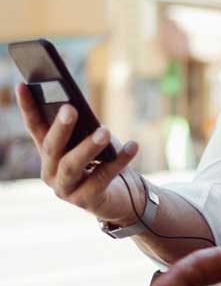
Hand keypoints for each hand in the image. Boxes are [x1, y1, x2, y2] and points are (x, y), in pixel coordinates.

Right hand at [14, 82, 141, 221]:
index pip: (36, 127)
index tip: (23, 84)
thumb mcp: (93, 139)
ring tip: (104, 131)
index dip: (28, 107)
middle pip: (52, 148)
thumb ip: (85, 126)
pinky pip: (102, 178)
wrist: (122, 196)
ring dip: (88, 147)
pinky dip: (119, 161)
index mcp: (50, 152)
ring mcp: (66, 189)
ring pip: (72, 166)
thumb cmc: (105, 160)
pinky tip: (133, 146)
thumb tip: (79, 106)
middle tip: (70, 108)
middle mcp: (51, 171)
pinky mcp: (87, 201)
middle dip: (60, 128)